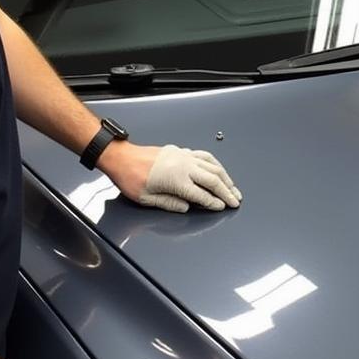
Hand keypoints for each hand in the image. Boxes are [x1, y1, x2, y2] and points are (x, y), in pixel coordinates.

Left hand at [103, 143, 242, 212]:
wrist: (122, 157)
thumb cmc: (131, 177)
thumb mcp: (147, 199)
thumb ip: (171, 204)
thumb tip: (187, 207)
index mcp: (177, 180)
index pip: (202, 194)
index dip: (215, 203)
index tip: (223, 208)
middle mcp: (184, 166)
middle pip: (213, 179)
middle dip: (227, 191)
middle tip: (236, 200)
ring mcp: (184, 156)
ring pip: (212, 166)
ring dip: (225, 177)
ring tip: (232, 187)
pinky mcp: (181, 151)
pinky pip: (204, 156)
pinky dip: (215, 164)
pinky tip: (218, 169)